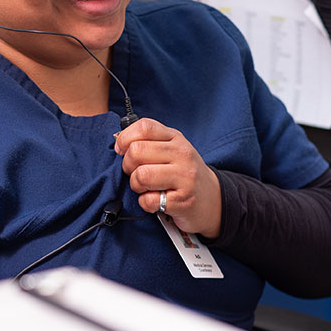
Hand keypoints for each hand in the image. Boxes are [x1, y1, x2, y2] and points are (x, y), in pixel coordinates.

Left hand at [114, 118, 220, 237]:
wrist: (213, 198)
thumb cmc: (184, 172)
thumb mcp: (172, 149)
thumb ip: (150, 141)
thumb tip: (118, 141)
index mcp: (175, 138)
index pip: (144, 127)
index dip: (125, 138)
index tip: (121, 149)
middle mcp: (182, 154)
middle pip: (136, 152)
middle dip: (128, 165)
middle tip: (135, 172)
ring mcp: (184, 177)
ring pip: (141, 176)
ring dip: (136, 185)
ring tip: (145, 187)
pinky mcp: (182, 201)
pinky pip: (148, 200)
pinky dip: (145, 203)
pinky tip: (155, 201)